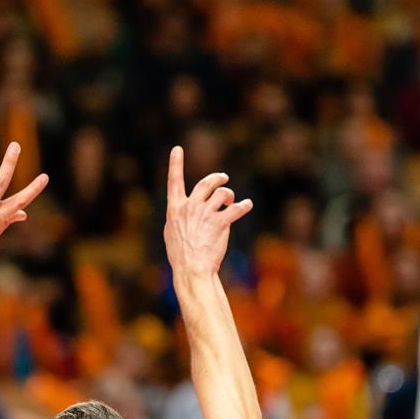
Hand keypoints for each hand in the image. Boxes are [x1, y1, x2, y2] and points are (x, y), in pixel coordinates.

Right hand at [163, 146, 252, 277]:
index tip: (177, 149)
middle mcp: (190, 207)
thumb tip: (185, 208)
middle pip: (207, 182)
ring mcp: (205, 214)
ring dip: (229, 196)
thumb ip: (179, 216)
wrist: (191, 269)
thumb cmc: (181, 255)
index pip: (174, 182)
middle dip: (218, 178)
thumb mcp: (172, 232)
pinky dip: (244, 206)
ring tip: (231, 203)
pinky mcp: (220, 223)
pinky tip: (247, 205)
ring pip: (223, 193)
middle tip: (224, 179)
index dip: (175, 164)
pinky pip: (236, 208)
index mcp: (175, 208)